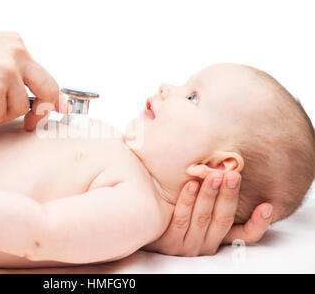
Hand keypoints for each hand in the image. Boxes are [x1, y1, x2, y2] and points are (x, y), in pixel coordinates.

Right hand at [0, 32, 66, 129]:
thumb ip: (11, 70)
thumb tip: (29, 93)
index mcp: (15, 43)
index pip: (44, 74)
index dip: (51, 96)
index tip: (57, 108)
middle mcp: (16, 54)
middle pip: (48, 89)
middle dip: (42, 111)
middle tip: (32, 123)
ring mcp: (8, 71)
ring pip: (19, 108)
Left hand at [145, 171, 272, 255]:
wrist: (144, 224)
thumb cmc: (175, 210)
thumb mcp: (199, 208)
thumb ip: (214, 195)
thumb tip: (231, 166)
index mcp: (217, 237)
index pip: (245, 235)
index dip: (258, 223)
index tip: (267, 206)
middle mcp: (206, 244)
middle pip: (222, 219)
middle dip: (229, 195)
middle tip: (233, 175)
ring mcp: (187, 245)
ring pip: (203, 218)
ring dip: (210, 195)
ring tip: (214, 175)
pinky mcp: (168, 243)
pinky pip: (180, 219)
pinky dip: (187, 201)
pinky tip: (191, 184)